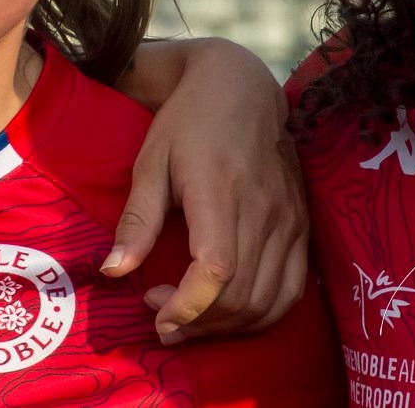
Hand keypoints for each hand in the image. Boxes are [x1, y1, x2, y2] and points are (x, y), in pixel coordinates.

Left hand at [106, 38, 308, 343]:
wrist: (241, 88)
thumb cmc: (188, 123)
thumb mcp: (151, 162)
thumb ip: (137, 220)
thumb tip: (113, 271)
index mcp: (219, 190)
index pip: (216, 269)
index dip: (188, 306)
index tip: (157, 317)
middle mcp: (262, 209)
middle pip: (241, 295)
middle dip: (198, 323)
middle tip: (163, 320)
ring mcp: (289, 218)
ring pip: (267, 300)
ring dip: (228, 326)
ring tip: (192, 320)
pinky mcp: (302, 225)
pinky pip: (292, 289)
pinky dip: (262, 314)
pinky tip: (230, 312)